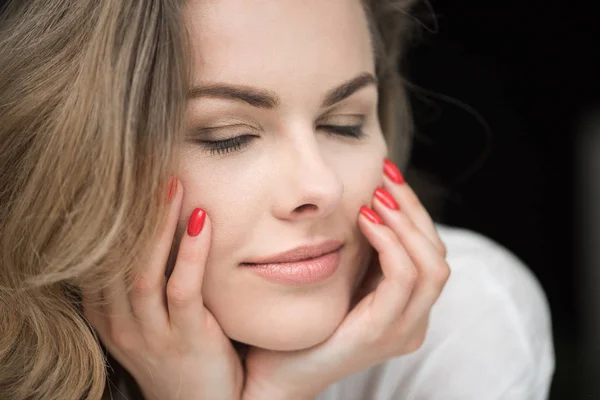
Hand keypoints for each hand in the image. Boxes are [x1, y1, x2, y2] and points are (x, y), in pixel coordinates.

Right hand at [82, 178, 243, 399]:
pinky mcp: (187, 340)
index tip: (127, 179)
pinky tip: (202, 223)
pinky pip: (182, 291)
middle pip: (117, 260)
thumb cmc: (179, 352)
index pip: (99, 258)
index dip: (111, 218)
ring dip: (158, 226)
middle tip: (148, 168)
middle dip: (132, 213)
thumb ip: (144, 280)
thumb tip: (157, 224)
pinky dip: (189, 254)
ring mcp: (151, 335)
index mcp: (106, 314)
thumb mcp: (148, 318)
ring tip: (174, 186)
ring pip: (143, 273)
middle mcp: (120, 324)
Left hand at [241, 159, 449, 399]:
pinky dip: (389, 243)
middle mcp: (413, 321)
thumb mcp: (343, 278)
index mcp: (407, 307)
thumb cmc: (306, 320)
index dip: (414, 210)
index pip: (431, 250)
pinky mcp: (380, 332)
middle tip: (385, 177)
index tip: (388, 176)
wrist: (276, 369)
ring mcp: (401, 330)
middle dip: (413, 209)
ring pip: (431, 265)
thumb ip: (364, 252)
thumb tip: (369, 199)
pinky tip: (365, 220)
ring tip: (376, 197)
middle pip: (437, 253)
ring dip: (405, 223)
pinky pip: (403, 278)